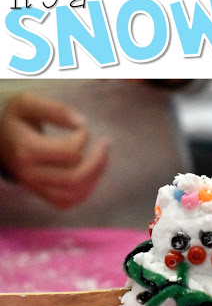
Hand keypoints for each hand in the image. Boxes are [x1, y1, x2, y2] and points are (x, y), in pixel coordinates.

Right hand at [0, 92, 109, 208]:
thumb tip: (82, 122)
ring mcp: (37, 187)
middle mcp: (31, 174)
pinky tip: (92, 173)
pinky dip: (86, 190)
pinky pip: (69, 202)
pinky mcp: (43, 195)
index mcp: (27, 150)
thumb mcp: (27, 103)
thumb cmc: (16, 120)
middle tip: (106, 143)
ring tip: (103, 157)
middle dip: (98, 161)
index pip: (69, 152)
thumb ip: (54, 109)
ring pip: (75, 193)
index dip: (83, 138)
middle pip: (75, 177)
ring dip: (96, 176)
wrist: (0, 142)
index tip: (81, 127)